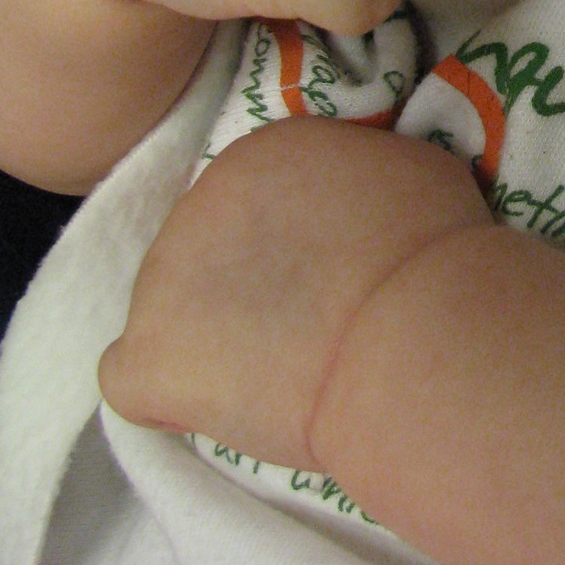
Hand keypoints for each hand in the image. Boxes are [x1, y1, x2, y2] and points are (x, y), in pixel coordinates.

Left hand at [100, 117, 492, 462]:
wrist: (408, 329)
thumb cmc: (432, 250)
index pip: (254, 204)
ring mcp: (161, 277)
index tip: (333, 282)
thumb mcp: (405, 172)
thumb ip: (356, 182)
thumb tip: (355, 207)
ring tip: (282, 377)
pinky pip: (131, 380)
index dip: (292, 251)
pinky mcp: (147, 356)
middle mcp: (196, 200)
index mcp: (258, 156)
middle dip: (248, 291)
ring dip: (215, 341)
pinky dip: (167, 397)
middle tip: (312, 331)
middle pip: (208, 255)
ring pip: (173, 314)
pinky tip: (216, 409)